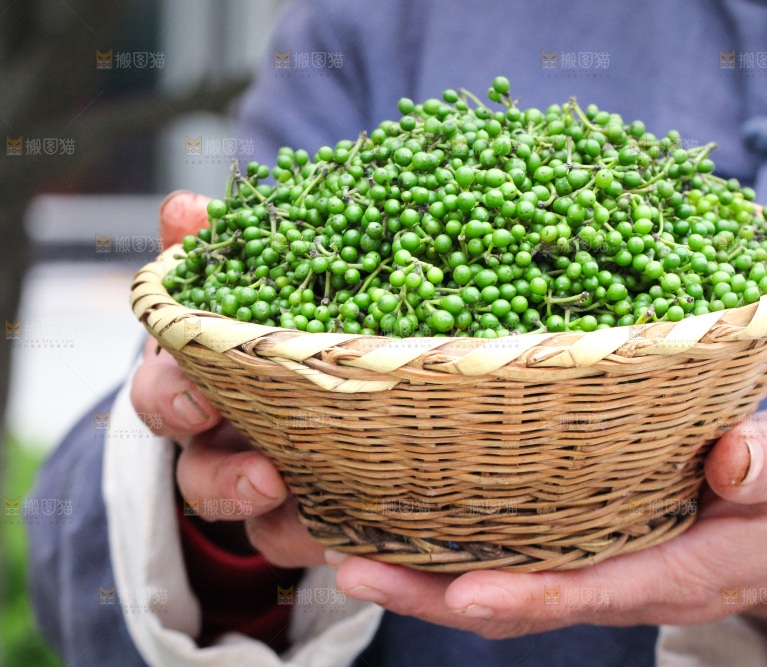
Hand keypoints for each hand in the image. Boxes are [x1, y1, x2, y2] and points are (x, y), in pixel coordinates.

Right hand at [131, 191, 326, 566]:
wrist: (308, 385)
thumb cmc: (266, 328)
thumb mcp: (242, 287)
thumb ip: (217, 253)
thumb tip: (186, 206)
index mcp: (197, 385)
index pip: (161, 397)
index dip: (171, 399)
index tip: (196, 393)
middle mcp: (222, 445)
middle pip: (201, 476)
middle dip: (228, 478)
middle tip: (267, 475)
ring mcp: (266, 488)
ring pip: (258, 524)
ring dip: (286, 524)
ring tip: (324, 522)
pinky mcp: (312, 520)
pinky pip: (314, 544)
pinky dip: (333, 541)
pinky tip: (365, 537)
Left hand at [329, 408, 766, 640]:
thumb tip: (732, 455)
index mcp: (675, 568)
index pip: (591, 590)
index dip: (527, 593)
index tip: (461, 590)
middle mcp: (622, 578)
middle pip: (517, 601)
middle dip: (434, 594)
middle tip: (351, 570)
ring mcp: (599, 567)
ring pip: (502, 583)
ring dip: (425, 577)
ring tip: (346, 553)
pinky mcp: (587, 545)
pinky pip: (512, 557)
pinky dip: (453, 551)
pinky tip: (402, 525)